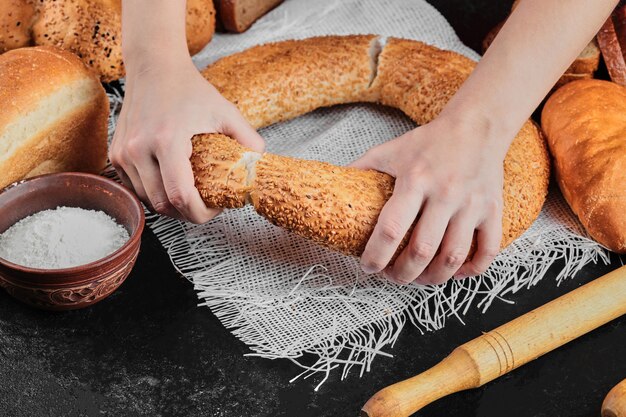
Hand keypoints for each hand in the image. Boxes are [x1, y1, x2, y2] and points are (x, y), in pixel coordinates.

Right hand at [109, 56, 263, 222]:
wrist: (154, 67)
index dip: (200, 213)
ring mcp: (123, 154)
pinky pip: (136, 189)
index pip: (180, 196)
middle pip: (163, 205)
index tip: (215, 208)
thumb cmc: (189, 88)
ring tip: (191, 194)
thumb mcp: (225, 112)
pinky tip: (171, 184)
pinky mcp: (116, 156)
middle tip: (207, 204)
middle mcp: (139, 149)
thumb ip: (247, 139)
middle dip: (188, 213)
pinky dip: (154, 194)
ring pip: (148, 200)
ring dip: (171, 205)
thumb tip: (259, 164)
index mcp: (167, 140)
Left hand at [350, 117, 504, 284]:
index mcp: (415, 180)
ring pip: (453, 257)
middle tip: (391, 276)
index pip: (391, 228)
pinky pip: (487, 250)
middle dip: (402, 273)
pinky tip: (455, 272)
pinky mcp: (492, 210)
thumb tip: (331, 187)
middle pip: (422, 250)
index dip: (376, 255)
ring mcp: (471, 204)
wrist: (477, 126)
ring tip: (419, 279)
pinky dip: (472, 270)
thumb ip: (362, 168)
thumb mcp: (390, 150)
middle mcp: (444, 194)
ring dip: (433, 278)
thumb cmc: (429, 142)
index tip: (368, 266)